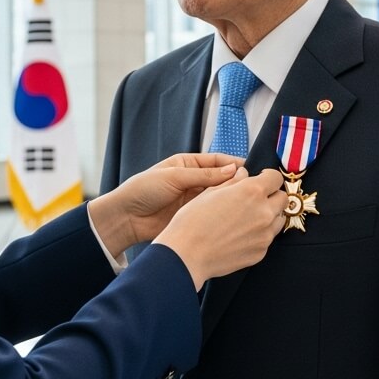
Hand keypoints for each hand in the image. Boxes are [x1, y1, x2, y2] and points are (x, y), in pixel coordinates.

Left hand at [88, 153, 244, 256]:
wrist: (126, 217)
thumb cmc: (143, 190)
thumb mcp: (174, 176)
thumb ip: (204, 175)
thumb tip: (233, 170)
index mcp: (187, 164)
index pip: (216, 161)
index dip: (233, 164)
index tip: (249, 170)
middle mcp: (193, 180)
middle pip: (221, 179)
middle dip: (236, 182)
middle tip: (252, 186)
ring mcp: (194, 199)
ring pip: (219, 197)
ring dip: (231, 198)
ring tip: (247, 201)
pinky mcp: (193, 216)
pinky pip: (211, 212)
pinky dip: (222, 212)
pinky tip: (234, 214)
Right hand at [153, 168, 286, 290]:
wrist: (187, 254)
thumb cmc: (193, 222)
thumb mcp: (210, 192)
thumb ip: (233, 181)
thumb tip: (243, 174)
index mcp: (252, 192)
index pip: (276, 178)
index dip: (268, 176)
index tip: (262, 179)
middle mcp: (264, 212)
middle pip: (282, 199)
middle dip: (272, 196)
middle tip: (255, 199)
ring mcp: (264, 234)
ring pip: (278, 219)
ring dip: (269, 215)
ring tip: (248, 218)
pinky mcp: (261, 252)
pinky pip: (267, 238)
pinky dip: (259, 234)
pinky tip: (241, 235)